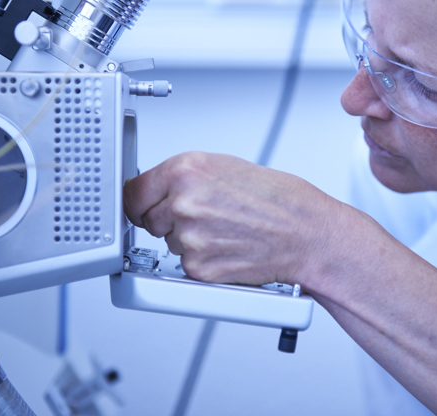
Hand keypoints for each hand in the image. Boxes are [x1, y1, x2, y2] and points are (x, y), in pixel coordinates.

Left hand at [123, 152, 343, 285]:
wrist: (305, 232)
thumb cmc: (275, 199)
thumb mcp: (223, 167)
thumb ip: (182, 177)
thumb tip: (152, 188)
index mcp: (185, 171)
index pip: (131, 192)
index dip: (139, 200)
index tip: (141, 204)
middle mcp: (183, 203)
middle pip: (146, 219)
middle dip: (168, 218)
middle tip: (206, 214)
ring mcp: (189, 238)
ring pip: (168, 242)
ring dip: (188, 239)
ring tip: (225, 229)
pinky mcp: (198, 269)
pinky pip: (184, 265)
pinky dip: (202, 260)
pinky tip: (228, 247)